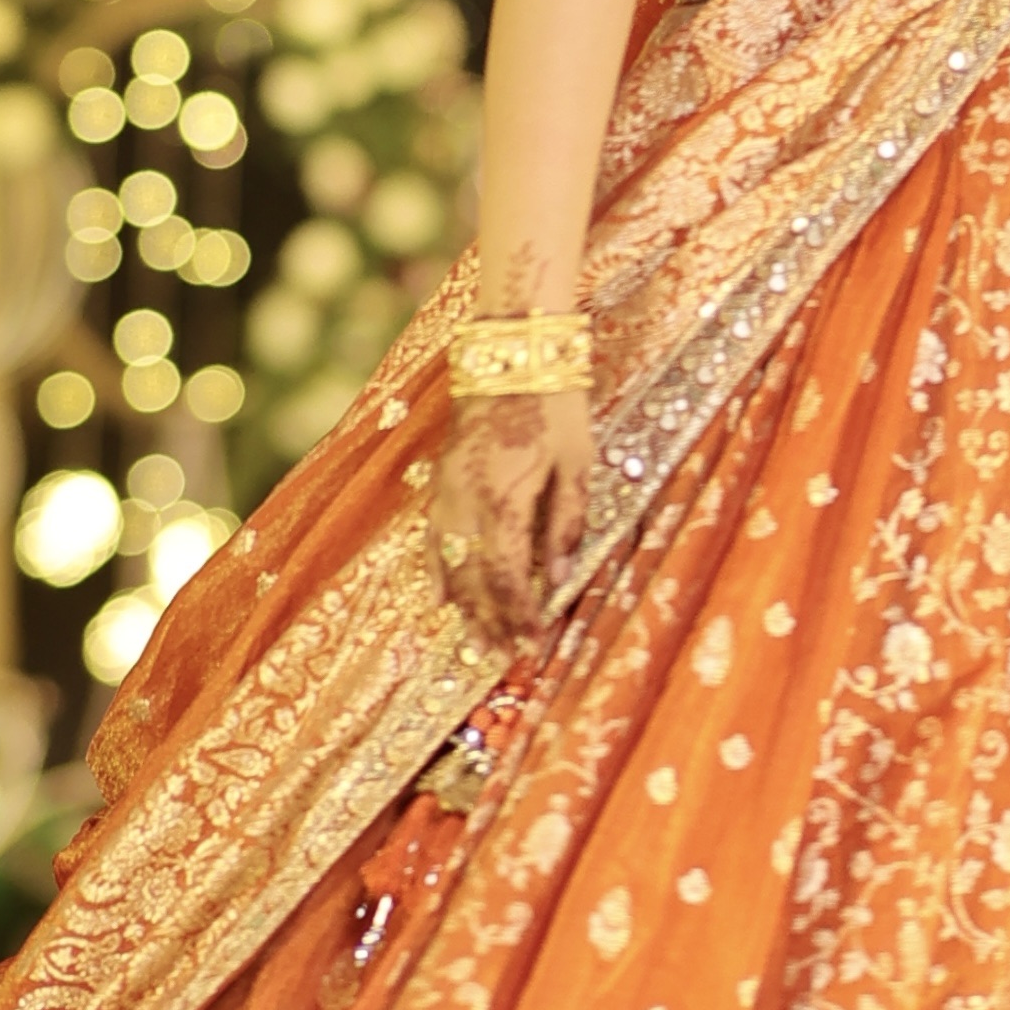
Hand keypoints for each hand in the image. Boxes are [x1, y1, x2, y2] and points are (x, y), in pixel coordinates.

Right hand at [429, 392, 591, 648]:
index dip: (518, 614)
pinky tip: (440, 598)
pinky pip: (432, 537)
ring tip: (474, 642)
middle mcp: (467, 501)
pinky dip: (437, 571)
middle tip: (503, 656)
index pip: (508, 575)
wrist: (511, 352)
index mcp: (504, 499)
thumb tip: (564, 575)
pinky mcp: (441, 479)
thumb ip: (567, 521)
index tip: (531, 643)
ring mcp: (447, 490)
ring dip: (463, 605)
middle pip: (473, 577)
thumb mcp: (577, 463)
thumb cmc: (556, 404)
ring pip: (448, 562)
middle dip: (490, 621)